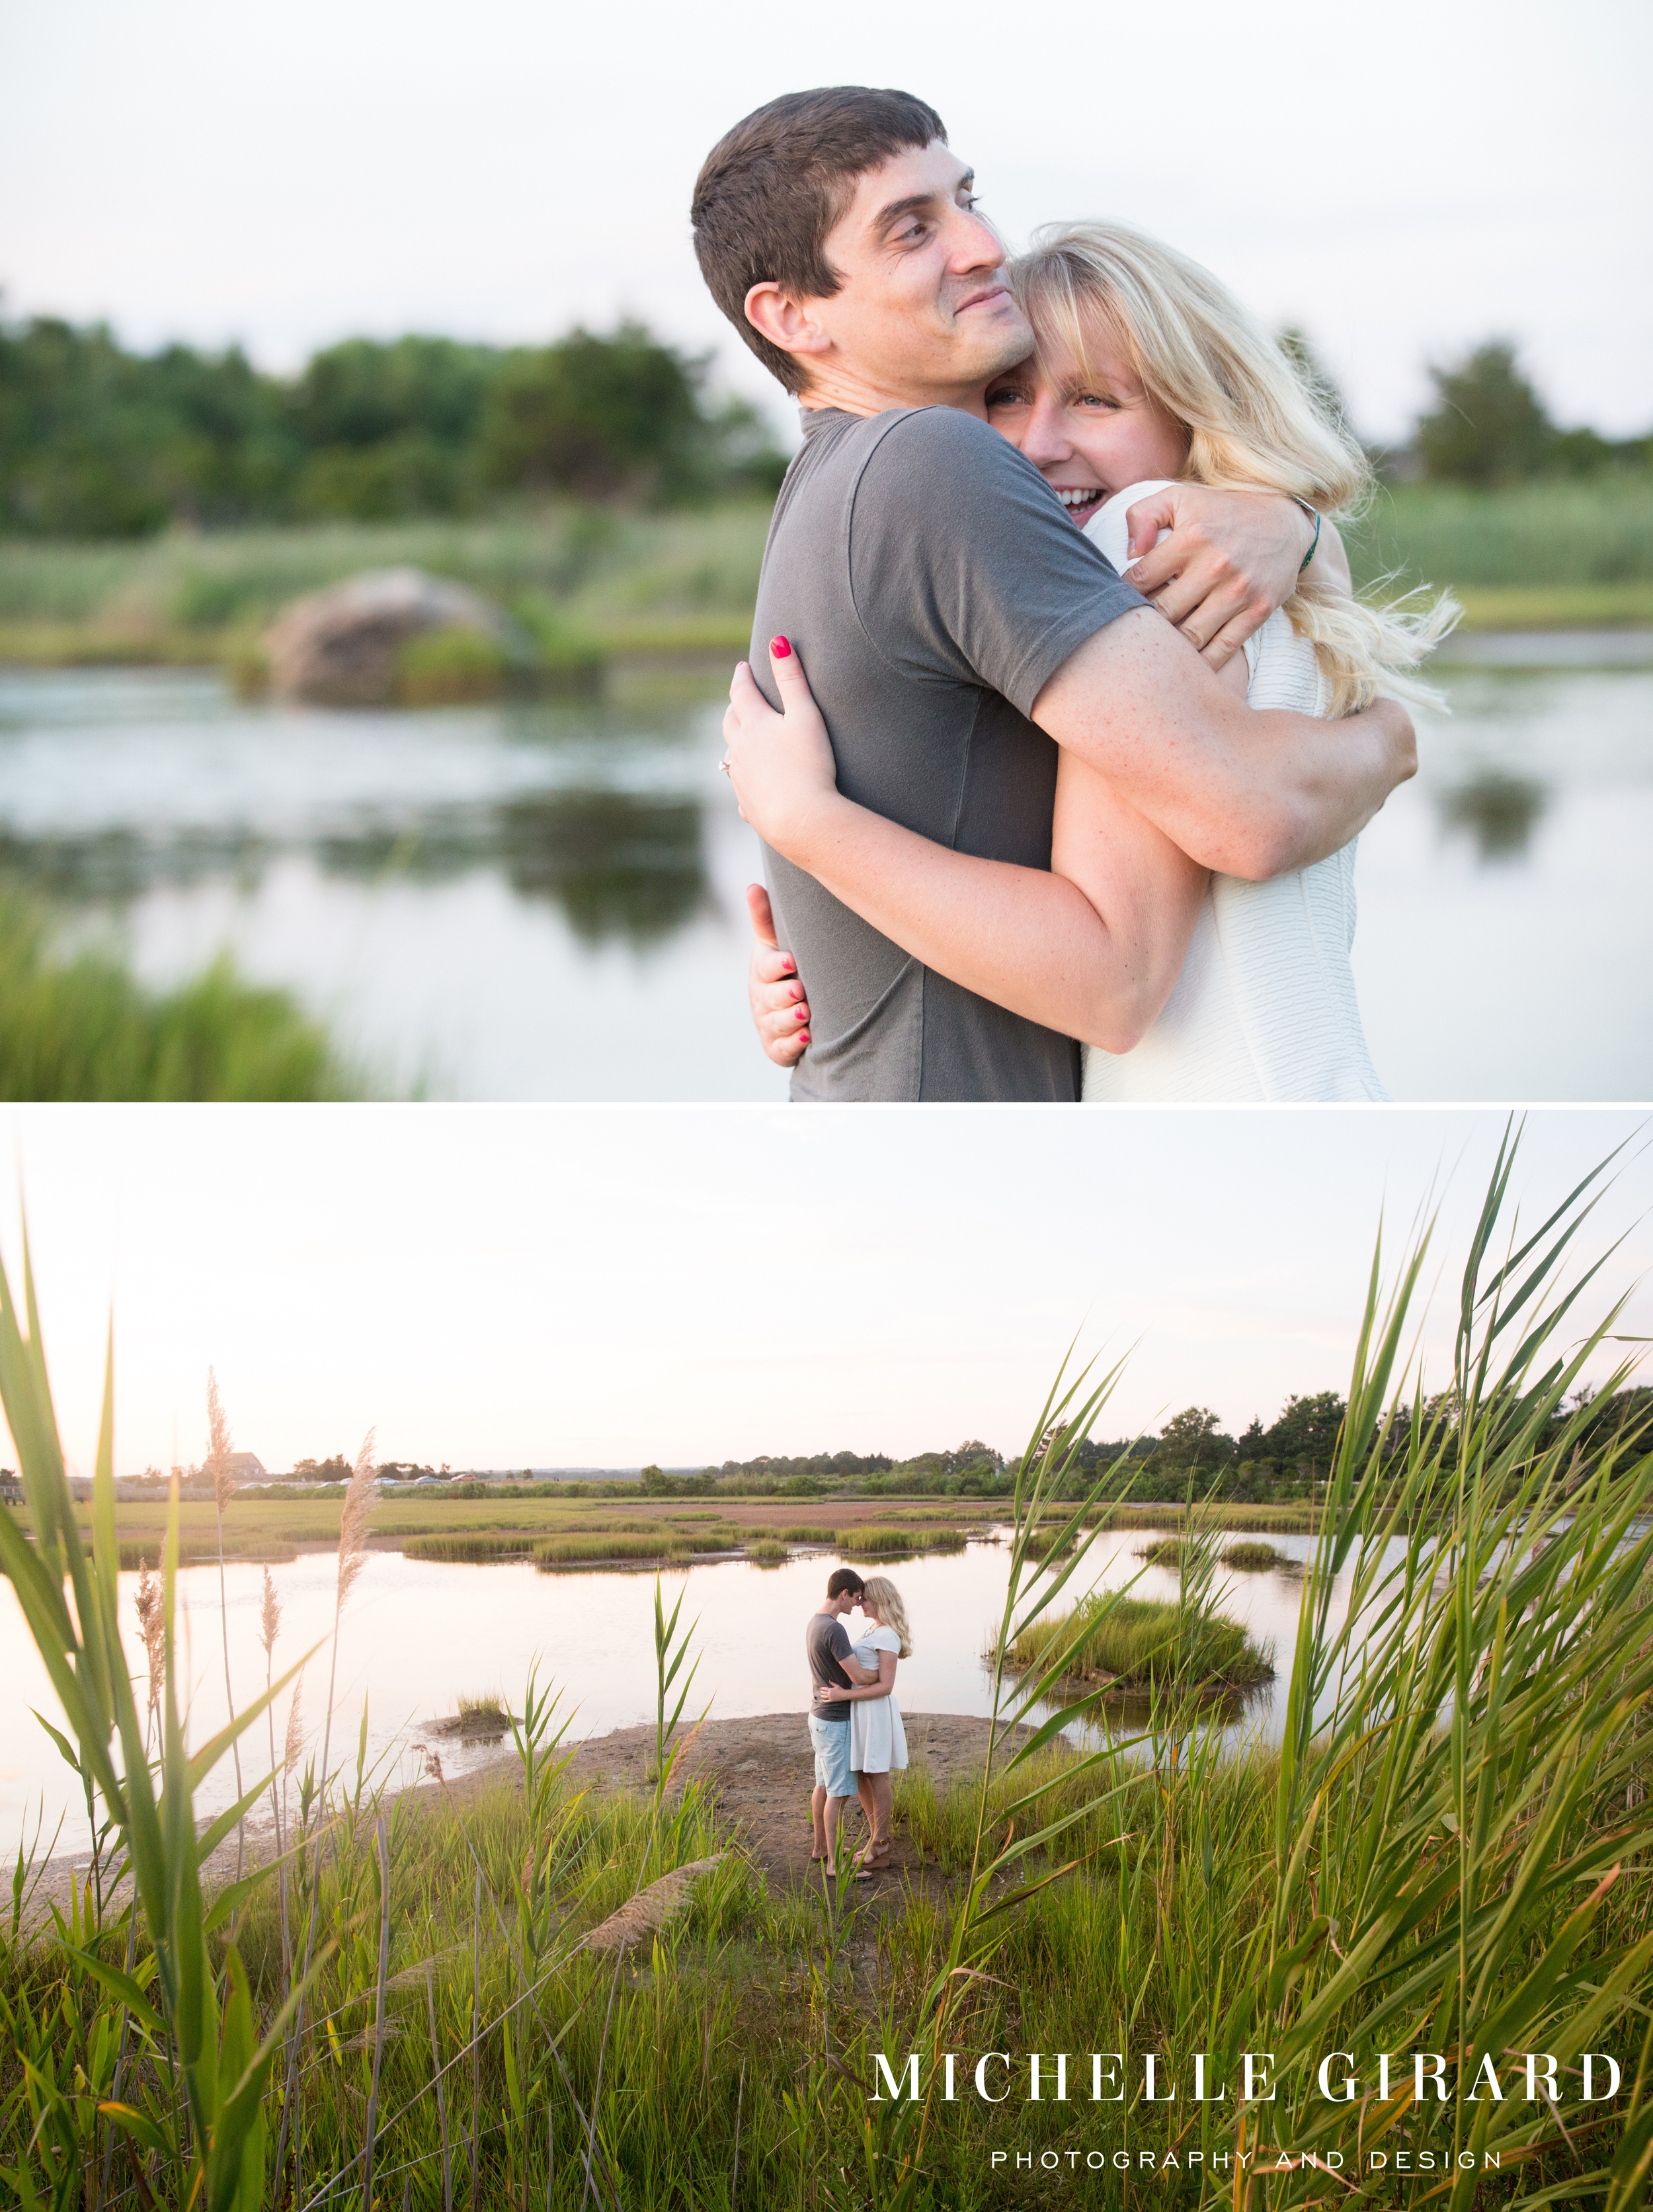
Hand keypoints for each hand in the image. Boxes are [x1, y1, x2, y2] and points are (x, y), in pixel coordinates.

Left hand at [721, 639, 841, 862]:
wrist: (802, 820)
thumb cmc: (810, 765)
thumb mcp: (805, 716)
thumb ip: (792, 679)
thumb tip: (777, 642)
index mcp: (753, 725)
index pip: (741, 692)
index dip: (742, 677)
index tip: (742, 667)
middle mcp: (740, 750)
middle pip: (730, 722)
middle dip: (734, 707)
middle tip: (740, 699)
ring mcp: (741, 780)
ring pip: (731, 755)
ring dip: (736, 742)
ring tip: (744, 738)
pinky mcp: (748, 805)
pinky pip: (742, 788)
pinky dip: (745, 779)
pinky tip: (752, 784)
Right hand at [745, 884, 811, 1066]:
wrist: (788, 1012)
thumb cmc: (782, 971)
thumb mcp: (775, 945)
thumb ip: (765, 920)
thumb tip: (752, 886)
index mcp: (762, 972)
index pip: (765, 968)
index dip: (776, 966)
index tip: (791, 961)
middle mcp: (762, 999)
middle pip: (771, 998)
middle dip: (784, 996)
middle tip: (799, 991)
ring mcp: (768, 1024)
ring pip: (777, 1024)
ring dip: (791, 1019)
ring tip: (806, 1013)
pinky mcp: (777, 1047)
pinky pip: (783, 1048)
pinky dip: (793, 1044)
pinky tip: (806, 1037)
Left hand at [820, 1682, 849, 1700]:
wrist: (843, 1694)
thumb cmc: (840, 1689)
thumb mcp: (836, 1685)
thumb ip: (832, 1683)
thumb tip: (829, 1680)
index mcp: (830, 1689)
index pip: (825, 1688)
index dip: (822, 1688)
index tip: (821, 1688)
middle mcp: (829, 1693)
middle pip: (824, 1693)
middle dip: (822, 1692)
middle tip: (820, 1691)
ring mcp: (830, 1697)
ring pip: (825, 1697)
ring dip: (822, 1696)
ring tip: (821, 1695)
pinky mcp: (831, 1700)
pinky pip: (827, 1701)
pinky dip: (824, 1701)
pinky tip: (823, 1700)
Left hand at [1122, 485, 1315, 668]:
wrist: (1287, 523)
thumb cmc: (1222, 514)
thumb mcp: (1180, 499)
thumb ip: (1143, 516)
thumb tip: (1129, 554)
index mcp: (1192, 538)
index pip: (1140, 579)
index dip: (1123, 594)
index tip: (1121, 601)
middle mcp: (1216, 565)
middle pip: (1163, 613)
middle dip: (1145, 624)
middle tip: (1136, 629)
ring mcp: (1239, 591)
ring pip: (1190, 637)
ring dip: (1171, 647)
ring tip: (1159, 647)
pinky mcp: (1259, 610)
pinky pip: (1224, 648)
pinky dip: (1203, 662)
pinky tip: (1187, 664)